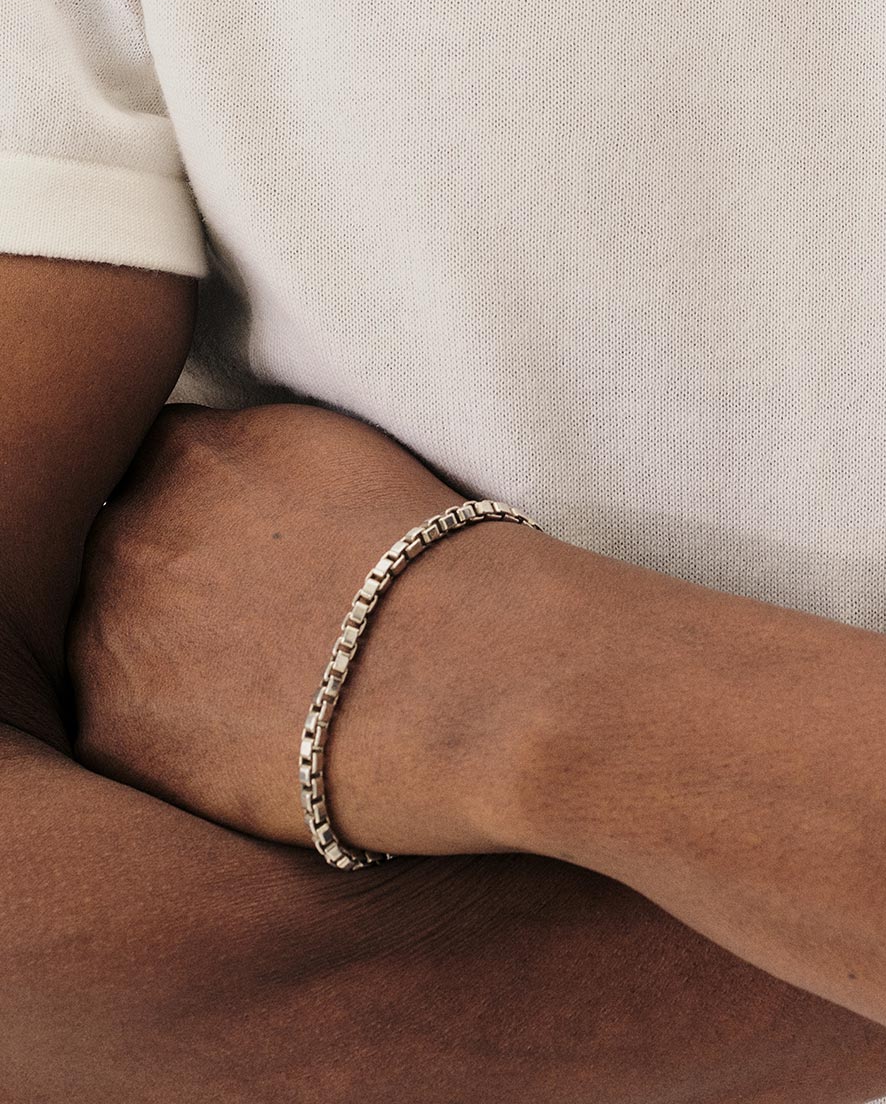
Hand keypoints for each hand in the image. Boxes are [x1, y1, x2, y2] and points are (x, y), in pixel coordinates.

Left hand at [66, 400, 538, 855]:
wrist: (475, 677)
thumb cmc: (443, 567)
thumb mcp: (345, 456)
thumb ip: (258, 460)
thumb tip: (231, 489)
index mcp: (195, 450)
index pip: (156, 464)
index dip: (202, 508)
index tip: (244, 545)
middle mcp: (135, 527)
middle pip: (122, 549)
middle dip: (173, 580)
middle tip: (257, 624)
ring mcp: (109, 629)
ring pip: (106, 638)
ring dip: (159, 657)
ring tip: (257, 687)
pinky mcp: (112, 730)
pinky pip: (114, 725)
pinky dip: (167, 737)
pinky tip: (244, 741)